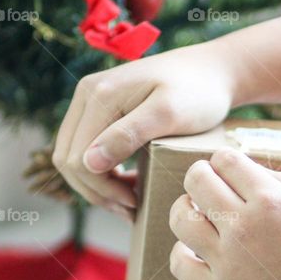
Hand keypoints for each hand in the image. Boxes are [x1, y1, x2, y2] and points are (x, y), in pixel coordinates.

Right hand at [52, 42, 234, 216]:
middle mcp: (86, 94)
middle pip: (68, 159)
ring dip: (96, 185)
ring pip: (73, 157)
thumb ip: (129, 134)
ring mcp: (91, 101)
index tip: (134, 202)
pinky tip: (128, 183)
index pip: (77, 159)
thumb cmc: (198, 92)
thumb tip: (88, 163)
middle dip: (96, 191)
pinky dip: (101, 171)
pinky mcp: (100, 108)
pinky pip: (86, 147)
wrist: (212, 70)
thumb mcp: (169, 114)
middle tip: (130, 209)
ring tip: (129, 201)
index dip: (102, 189)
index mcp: (98, 95)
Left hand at [168, 147, 280, 279]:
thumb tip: (250, 170)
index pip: (226, 160)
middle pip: (196, 180)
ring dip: (185, 209)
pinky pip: (179, 264)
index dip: (224, 161)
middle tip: (209, 187)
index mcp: (272, 201)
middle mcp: (244, 227)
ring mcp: (228, 261)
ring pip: (180, 218)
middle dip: (200, 177)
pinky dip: (181, 252)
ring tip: (197, 214)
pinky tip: (195, 249)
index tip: (229, 172)